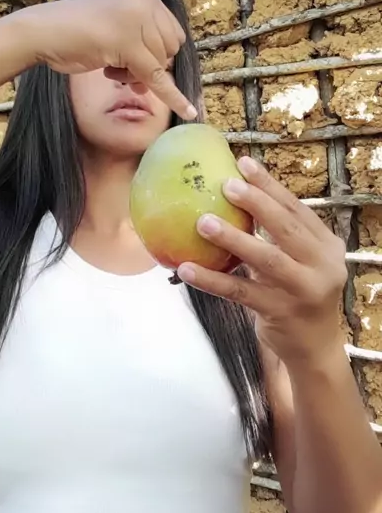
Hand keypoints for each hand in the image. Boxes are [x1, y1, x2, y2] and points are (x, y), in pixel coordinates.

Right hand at [19, 0, 196, 120]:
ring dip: (137, 74)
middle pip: (170, 48)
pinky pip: (156, 78)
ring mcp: (136, 21)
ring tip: (110, 66)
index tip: (133, 59)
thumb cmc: (74, 32)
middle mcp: (144, 2)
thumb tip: (167, 68)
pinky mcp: (128, 45)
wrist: (42, 32)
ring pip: (160, 64)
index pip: (172, 32)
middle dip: (149, 64)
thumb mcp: (116, 24)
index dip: (156, 53)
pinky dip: (173, 98)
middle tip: (118, 66)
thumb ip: (142, 36)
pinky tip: (189, 111)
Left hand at [177, 157, 347, 366]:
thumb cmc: (298, 293)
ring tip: (202, 222)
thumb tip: (236, 194)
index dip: (270, 185)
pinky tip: (186, 269)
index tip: (244, 163)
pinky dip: (211, 280)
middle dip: (256, 203)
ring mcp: (301, 291)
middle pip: (286, 228)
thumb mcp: (302, 262)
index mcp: (326, 246)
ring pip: (265, 259)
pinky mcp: (279, 313)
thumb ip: (281, 235)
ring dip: (232, 239)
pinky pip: (240, 292)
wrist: (314, 348)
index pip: (297, 209)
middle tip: (224, 185)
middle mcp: (321, 266)